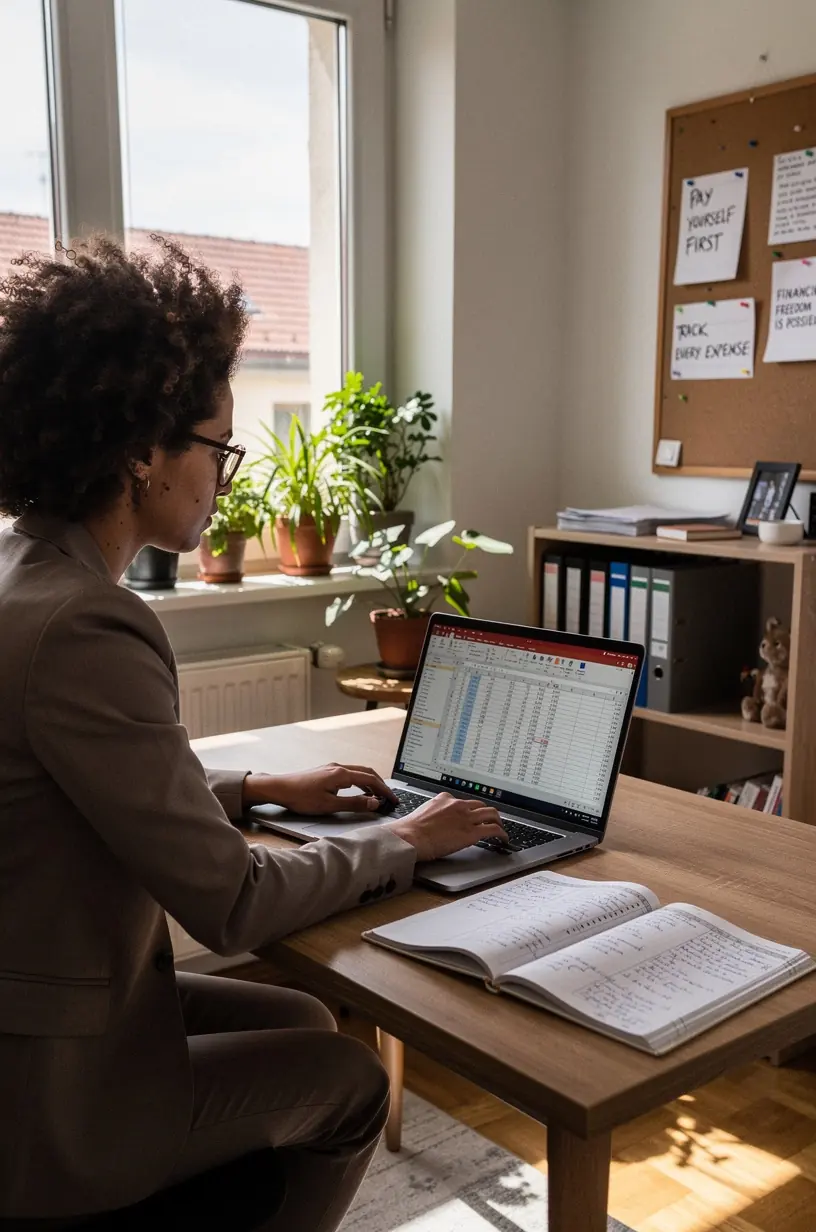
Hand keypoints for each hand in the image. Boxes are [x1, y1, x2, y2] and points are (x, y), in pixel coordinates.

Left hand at [243, 764, 398, 815]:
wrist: (279, 788)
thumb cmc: (300, 797)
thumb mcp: (329, 805)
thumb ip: (354, 804)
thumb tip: (374, 803)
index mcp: (341, 774)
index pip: (371, 780)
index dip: (385, 791)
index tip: (393, 800)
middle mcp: (338, 767)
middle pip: (367, 773)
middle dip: (381, 785)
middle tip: (389, 798)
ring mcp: (332, 767)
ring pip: (358, 772)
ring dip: (370, 783)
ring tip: (376, 796)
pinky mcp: (326, 771)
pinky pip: (350, 773)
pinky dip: (360, 781)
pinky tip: (357, 791)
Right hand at [386, 792, 506, 861]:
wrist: (410, 836)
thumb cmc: (410, 830)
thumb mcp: (422, 814)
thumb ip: (432, 814)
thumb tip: (432, 822)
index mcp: (444, 800)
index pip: (462, 802)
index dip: (469, 809)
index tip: (471, 814)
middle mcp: (458, 806)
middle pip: (480, 805)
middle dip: (487, 812)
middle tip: (491, 819)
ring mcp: (466, 818)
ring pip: (491, 814)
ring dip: (498, 820)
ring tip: (501, 827)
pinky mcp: (472, 833)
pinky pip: (493, 830)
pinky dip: (502, 833)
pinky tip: (503, 839)